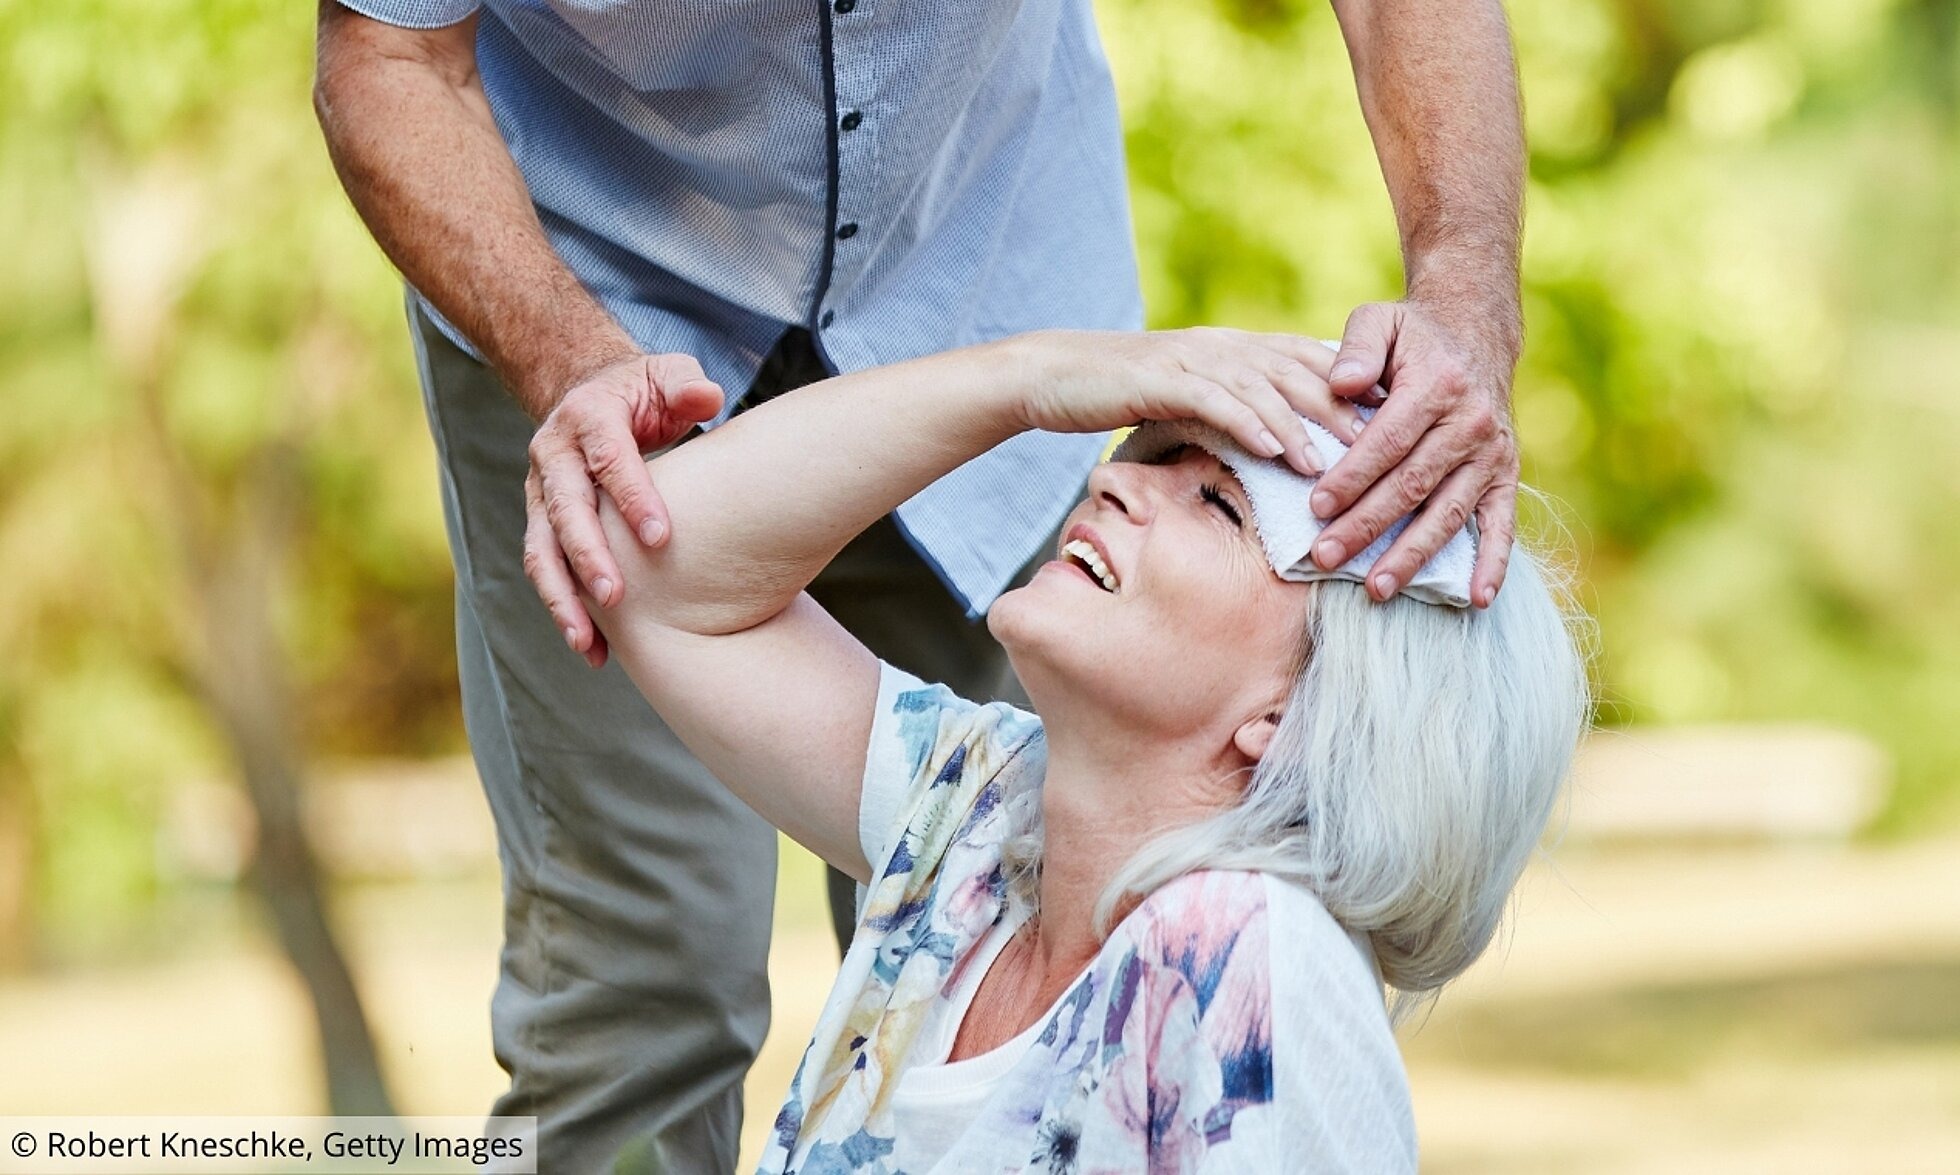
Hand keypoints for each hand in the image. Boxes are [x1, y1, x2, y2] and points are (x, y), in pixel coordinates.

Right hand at [523, 353, 724, 666]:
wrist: (591, 394)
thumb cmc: (644, 391)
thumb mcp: (667, 373)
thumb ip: (687, 383)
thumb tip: (708, 396)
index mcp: (588, 417)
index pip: (609, 460)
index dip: (633, 497)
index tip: (661, 537)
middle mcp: (553, 455)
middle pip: (565, 510)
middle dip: (587, 556)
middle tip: (616, 598)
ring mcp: (541, 493)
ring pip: (541, 550)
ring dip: (562, 598)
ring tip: (588, 643)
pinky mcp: (542, 523)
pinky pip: (547, 571)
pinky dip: (566, 611)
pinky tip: (595, 652)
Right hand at [1010, 326, 1367, 476]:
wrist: (1049, 375)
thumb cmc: (1116, 395)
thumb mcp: (1182, 398)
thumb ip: (1227, 410)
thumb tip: (1271, 445)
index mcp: (1231, 348)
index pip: (1305, 361)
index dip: (1351, 387)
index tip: (1390, 420)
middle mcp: (1220, 345)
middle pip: (1297, 372)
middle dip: (1342, 408)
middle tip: (1382, 445)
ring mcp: (1191, 358)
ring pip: (1262, 388)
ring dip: (1300, 425)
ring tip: (1330, 463)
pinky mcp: (1160, 378)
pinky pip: (1213, 400)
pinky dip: (1247, 423)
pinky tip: (1271, 450)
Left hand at [1311, 300, 1519, 608]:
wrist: (1475, 334)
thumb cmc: (1413, 336)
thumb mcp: (1380, 321)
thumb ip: (1357, 347)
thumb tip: (1340, 384)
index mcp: (1437, 386)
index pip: (1387, 442)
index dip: (1351, 477)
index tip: (1315, 507)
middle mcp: (1471, 423)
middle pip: (1411, 485)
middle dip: (1366, 525)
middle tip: (1325, 557)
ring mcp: (1492, 453)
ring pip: (1448, 512)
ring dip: (1413, 554)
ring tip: (1378, 588)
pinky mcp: (1506, 474)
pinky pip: (1503, 523)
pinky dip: (1493, 563)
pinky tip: (1476, 599)